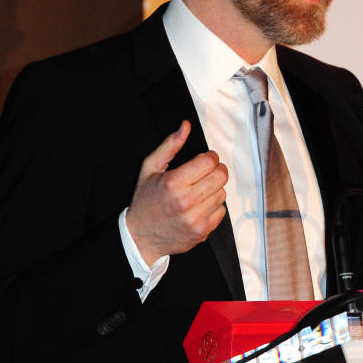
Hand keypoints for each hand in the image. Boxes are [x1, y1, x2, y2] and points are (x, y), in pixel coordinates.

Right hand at [125, 121, 228, 264]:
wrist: (141, 237)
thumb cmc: (145, 200)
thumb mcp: (150, 168)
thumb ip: (170, 145)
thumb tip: (186, 126)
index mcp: (173, 183)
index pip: (209, 162)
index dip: (210, 157)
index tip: (205, 159)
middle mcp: (186, 201)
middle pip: (220, 176)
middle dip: (216, 170)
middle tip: (206, 172)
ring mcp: (195, 218)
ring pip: (222, 193)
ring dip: (214, 189)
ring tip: (198, 191)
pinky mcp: (202, 231)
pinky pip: (221, 211)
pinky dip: (213, 206)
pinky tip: (199, 206)